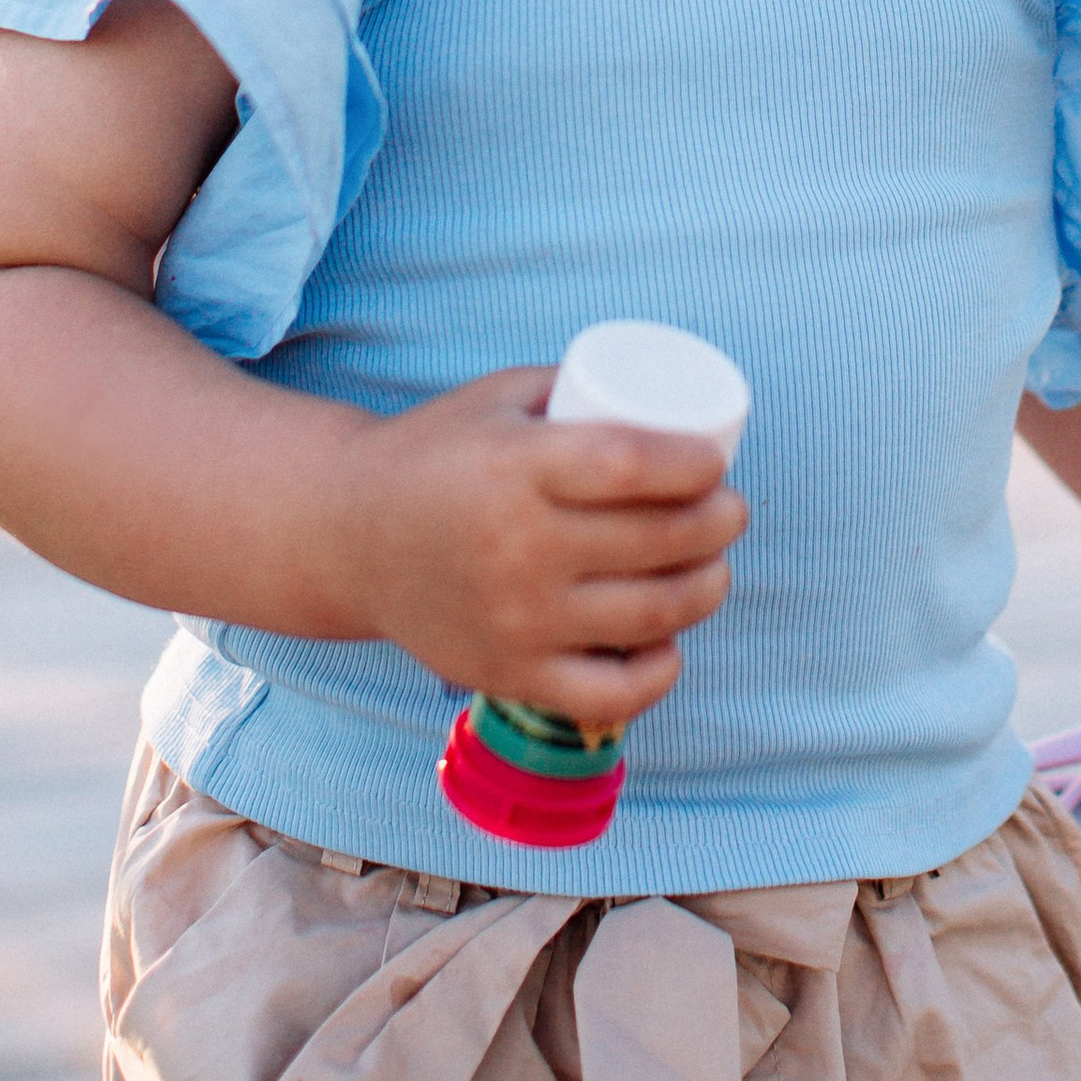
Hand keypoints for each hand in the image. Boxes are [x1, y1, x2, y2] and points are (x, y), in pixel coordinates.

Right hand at [333, 367, 747, 726]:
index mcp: (516, 467)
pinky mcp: (511, 674)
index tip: (715, 462)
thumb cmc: (437, 453)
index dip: (694, 465)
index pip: (632, 466)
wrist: (350, 536)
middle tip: (730, 512)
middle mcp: (519, 547)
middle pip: (657, 540)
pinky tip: (670, 644)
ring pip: (650, 614)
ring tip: (716, 568)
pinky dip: (657, 672)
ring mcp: (517, 618)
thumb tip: (666, 395)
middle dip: (718, 524)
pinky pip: (610, 692)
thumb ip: (575, 389)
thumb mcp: (499, 397)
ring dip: (706, 590)